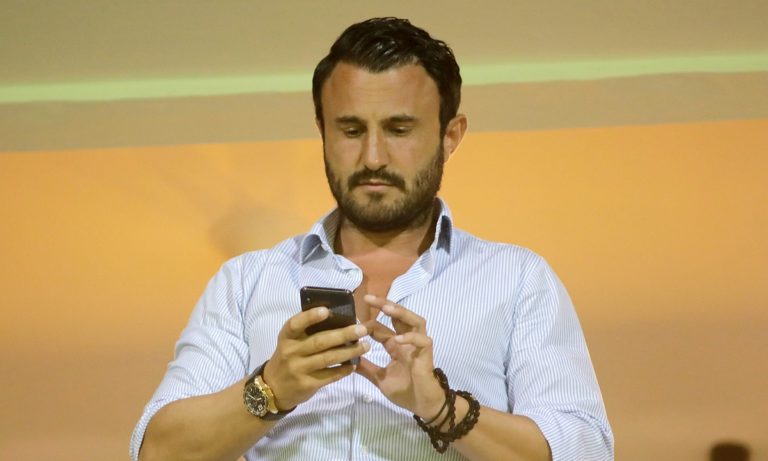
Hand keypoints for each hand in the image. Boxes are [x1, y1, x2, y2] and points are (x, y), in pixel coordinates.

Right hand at [263, 307, 369, 409]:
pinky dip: (344, 370)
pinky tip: (354, 365)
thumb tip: (337, 318)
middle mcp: (291, 352)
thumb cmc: (288, 357)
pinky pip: (329, 376)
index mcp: (287, 337)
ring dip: (349, 352)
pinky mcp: (307, 384)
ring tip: (365, 346)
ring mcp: (299, 369)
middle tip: (362, 329)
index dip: (310, 317)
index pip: (295, 324)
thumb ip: (306, 331)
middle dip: (343, 334)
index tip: (326, 311)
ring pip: (328, 358)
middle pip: (319, 341)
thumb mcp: (290, 342)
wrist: (273, 389)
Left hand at [355, 295, 443, 419]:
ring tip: (387, 308)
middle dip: (385, 304)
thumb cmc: (405, 392)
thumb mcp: (380, 379)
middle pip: (400, 315)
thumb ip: (366, 368)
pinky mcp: (427, 355)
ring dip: (402, 313)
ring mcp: (418, 347)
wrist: (423, 406)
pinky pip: (423, 341)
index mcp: (396, 345)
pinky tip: (398, 339)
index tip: (354, 321)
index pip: (382, 327)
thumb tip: (348, 360)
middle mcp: (407, 342)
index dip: (369, 323)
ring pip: (415, 321)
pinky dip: (412, 337)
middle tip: (369, 298)